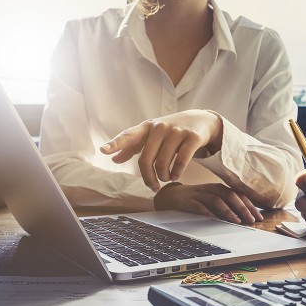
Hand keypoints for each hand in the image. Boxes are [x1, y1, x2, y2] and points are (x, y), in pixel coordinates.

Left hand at [100, 110, 222, 191]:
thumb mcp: (152, 135)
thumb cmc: (172, 130)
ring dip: (164, 176)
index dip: (116, 143)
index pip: (129, 135)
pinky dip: (177, 172)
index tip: (103, 150)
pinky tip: (176, 175)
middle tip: (153, 186)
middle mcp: (160, 127)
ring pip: (163, 162)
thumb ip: (133, 146)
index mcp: (147, 127)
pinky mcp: (192, 137)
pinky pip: (181, 161)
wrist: (202, 120)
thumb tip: (114, 159)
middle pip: (146, 159)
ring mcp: (177, 132)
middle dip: (148, 177)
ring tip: (166, 178)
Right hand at [153, 183, 262, 224]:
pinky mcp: (189, 201)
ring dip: (229, 211)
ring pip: (218, 200)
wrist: (172, 196)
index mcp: (220, 188)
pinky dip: (210, 213)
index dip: (250, 205)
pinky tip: (217, 221)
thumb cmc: (197, 199)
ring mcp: (200, 194)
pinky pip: (201, 207)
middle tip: (252, 220)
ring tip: (238, 221)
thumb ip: (228, 205)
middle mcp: (212, 189)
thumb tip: (246, 217)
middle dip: (243, 208)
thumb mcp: (213, 200)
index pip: (239, 194)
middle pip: (231, 196)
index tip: (259, 216)